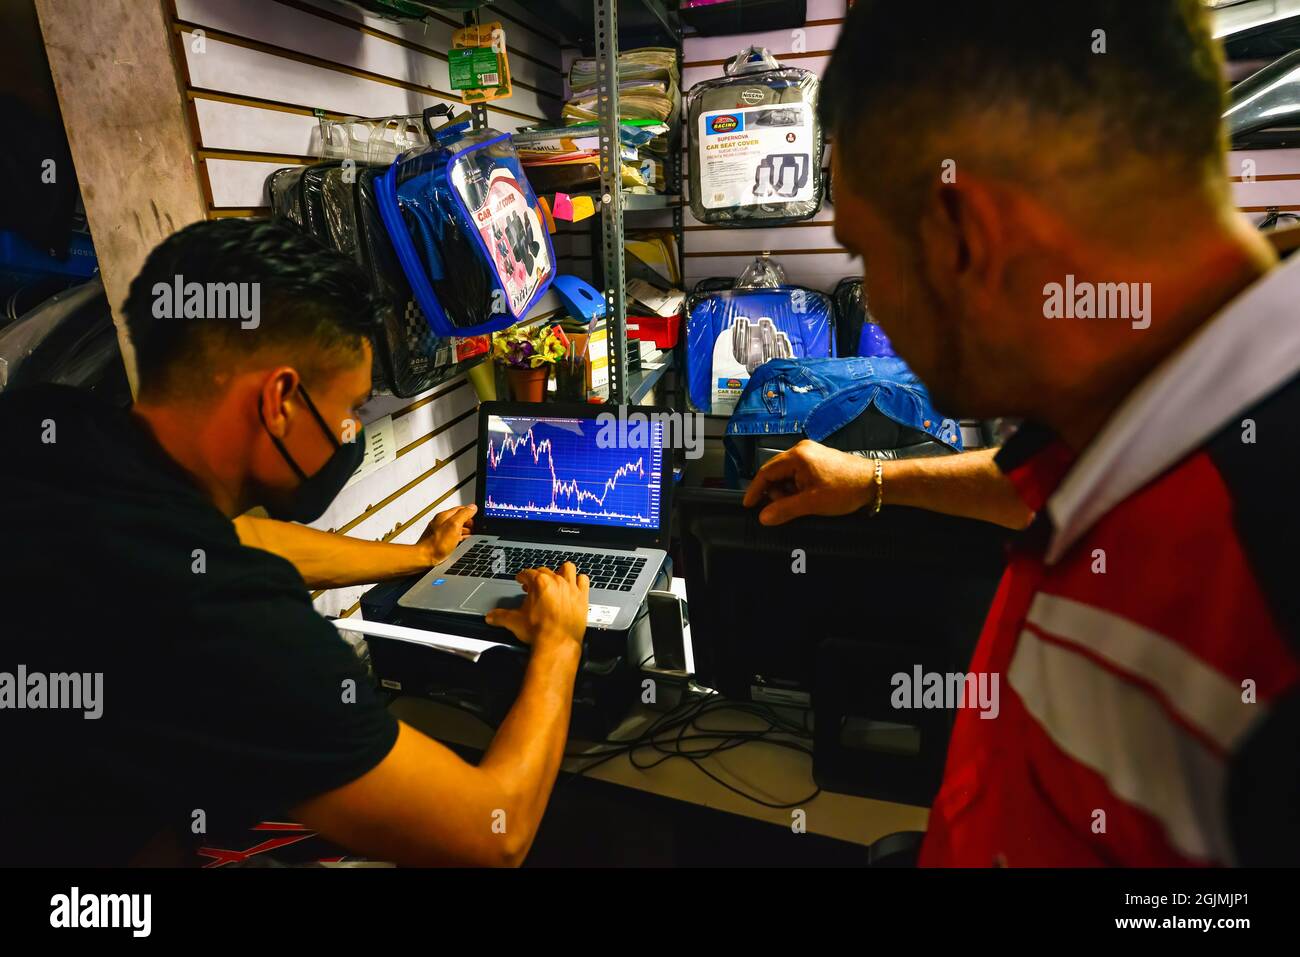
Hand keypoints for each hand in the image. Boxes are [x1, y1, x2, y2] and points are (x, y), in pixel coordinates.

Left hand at [417, 505, 476, 565]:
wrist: (425, 558)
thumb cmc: (436, 544)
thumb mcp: (454, 526)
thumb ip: (464, 515)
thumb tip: (472, 507)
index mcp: (444, 516)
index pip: (461, 509)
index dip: (471, 512)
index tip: (477, 518)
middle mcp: (441, 522)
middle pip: (458, 518)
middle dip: (468, 523)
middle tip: (474, 529)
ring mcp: (440, 532)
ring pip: (456, 528)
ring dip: (464, 531)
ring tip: (469, 536)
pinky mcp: (440, 541)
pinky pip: (452, 536)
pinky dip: (459, 538)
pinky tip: (461, 543)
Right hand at [485, 563, 588, 653]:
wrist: (558, 643)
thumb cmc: (539, 631)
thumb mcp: (514, 622)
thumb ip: (500, 616)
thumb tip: (491, 616)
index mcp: (539, 583)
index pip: (527, 572)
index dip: (522, 576)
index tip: (521, 579)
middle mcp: (556, 582)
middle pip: (545, 570)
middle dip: (538, 577)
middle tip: (533, 586)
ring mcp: (571, 588)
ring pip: (567, 568)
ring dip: (561, 572)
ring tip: (557, 578)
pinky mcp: (582, 597)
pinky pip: (584, 580)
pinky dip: (579, 581)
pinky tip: (575, 586)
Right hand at [742, 440, 875, 525]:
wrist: (875, 481)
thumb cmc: (845, 489)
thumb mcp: (812, 503)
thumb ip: (785, 510)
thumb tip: (763, 518)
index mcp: (796, 456)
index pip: (765, 472)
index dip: (755, 490)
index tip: (748, 505)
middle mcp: (801, 450)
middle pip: (775, 473)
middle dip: (777, 493)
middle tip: (787, 509)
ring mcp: (811, 453)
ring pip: (787, 475)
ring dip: (789, 492)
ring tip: (804, 504)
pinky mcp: (819, 460)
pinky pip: (799, 474)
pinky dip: (798, 488)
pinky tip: (809, 498)